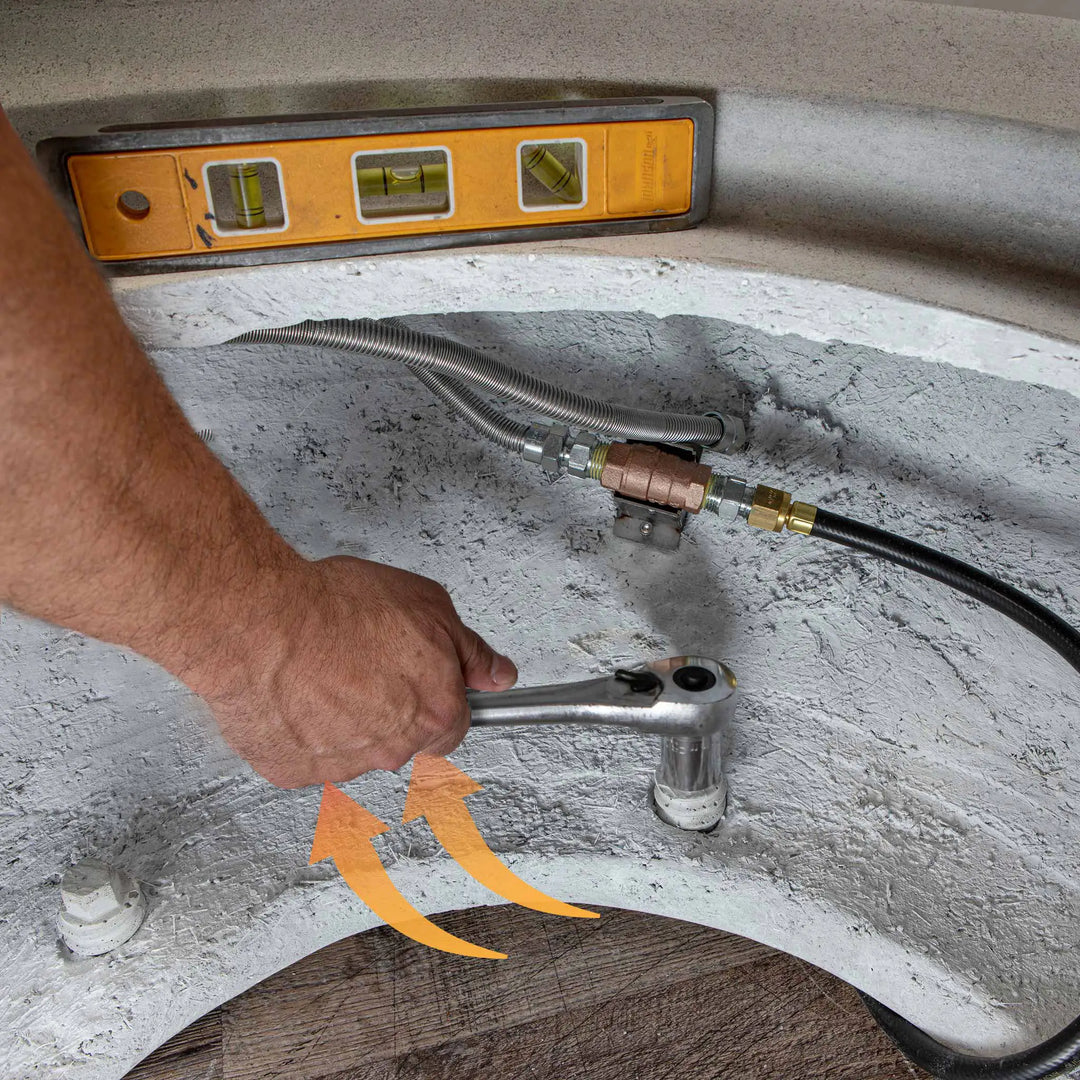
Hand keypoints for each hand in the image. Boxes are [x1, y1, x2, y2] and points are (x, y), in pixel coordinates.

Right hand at [186, 556, 516, 786]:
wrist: (259, 623)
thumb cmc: (336, 608)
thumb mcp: (429, 604)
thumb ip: (470, 649)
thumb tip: (500, 674)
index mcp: (434, 712)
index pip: (453, 725)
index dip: (435, 696)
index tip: (416, 678)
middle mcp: (392, 749)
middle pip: (403, 739)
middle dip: (389, 706)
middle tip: (361, 663)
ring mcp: (341, 766)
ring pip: (355, 748)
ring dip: (344, 718)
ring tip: (319, 669)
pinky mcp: (291, 771)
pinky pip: (307, 754)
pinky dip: (301, 729)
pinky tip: (291, 691)